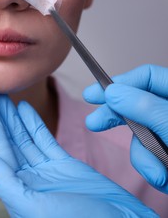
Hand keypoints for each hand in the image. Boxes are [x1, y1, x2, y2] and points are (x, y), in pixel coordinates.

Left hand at [0, 87, 155, 217]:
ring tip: (1, 94)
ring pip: (23, 137)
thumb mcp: (37, 208)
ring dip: (11, 115)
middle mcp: (27, 179)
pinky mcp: (64, 167)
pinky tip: (24, 108)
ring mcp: (45, 171)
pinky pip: (44, 141)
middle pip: (6, 139)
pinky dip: (34, 124)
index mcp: (17, 188)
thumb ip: (8, 184)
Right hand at [83, 64, 167, 192]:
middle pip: (138, 104)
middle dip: (117, 118)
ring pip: (142, 136)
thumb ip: (147, 108)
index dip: (121, 83)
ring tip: (158, 173)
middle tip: (94, 123)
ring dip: (144, 157)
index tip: (96, 94)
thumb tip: (115, 92)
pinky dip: (153, 168)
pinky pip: (150, 156)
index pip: (148, 77)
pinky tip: (165, 178)